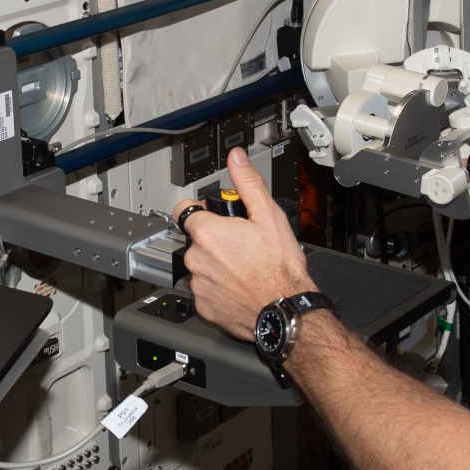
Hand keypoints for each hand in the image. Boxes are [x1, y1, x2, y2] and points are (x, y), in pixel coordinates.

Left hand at [171, 148, 314, 339]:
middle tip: (240, 243)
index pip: (184, 210)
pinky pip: (205, 291)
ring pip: (200, 265)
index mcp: (207, 232)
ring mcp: (198, 284)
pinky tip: (239, 285)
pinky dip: (218, 288)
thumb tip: (236, 159)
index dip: (202, 210)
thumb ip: (247, 183)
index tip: (215, 215)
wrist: (284, 310)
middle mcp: (196, 258)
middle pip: (196, 239)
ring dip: (216, 264)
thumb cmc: (279, 268)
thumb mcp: (268, 216)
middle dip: (214, 239)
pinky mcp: (203, 306)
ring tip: (243, 266)